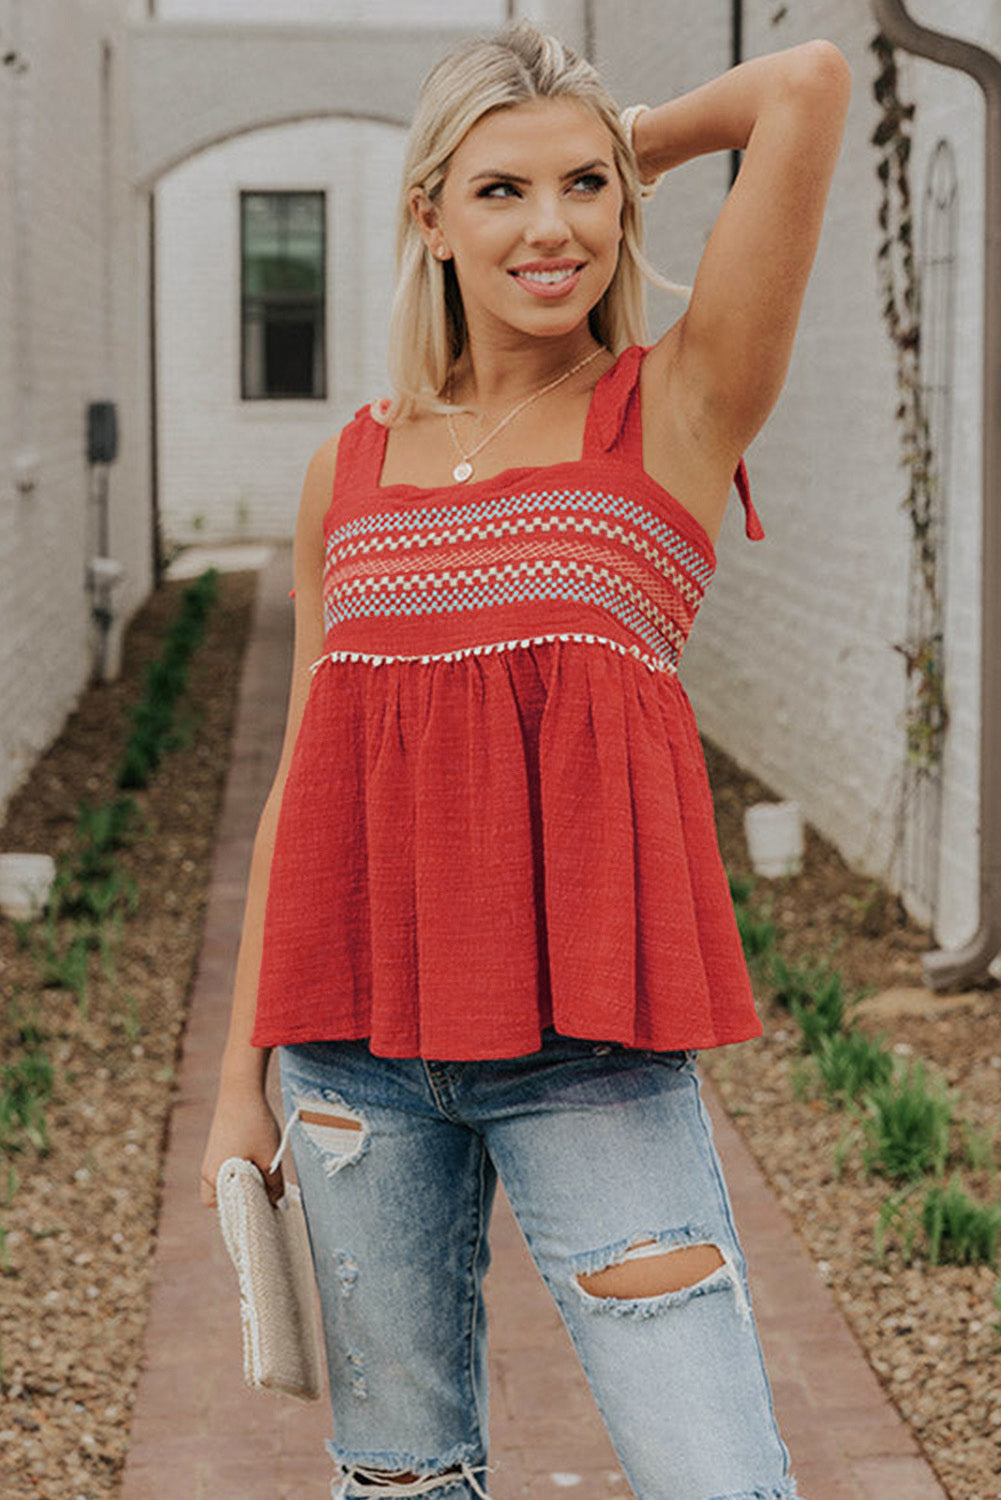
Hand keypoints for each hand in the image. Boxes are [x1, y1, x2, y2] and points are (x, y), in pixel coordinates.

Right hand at [200, 1087, 284, 1208]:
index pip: (224, 1210)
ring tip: (264, 1170)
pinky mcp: (218, 1147)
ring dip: (246, 1182)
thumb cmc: (255, 1125)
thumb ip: (275, 1185)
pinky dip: (242, 1169)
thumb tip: (278, 1202)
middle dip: (245, 1198)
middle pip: (224, 1198)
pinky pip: (228, 1168)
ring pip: (228, 1182)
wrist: (242, 1090)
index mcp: (215, 1178)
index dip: (245, 1212)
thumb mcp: (270, 1158)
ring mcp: (211, 1158)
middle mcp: (208, 1170)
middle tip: (267, 1191)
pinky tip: (258, 1158)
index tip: (267, 1209)